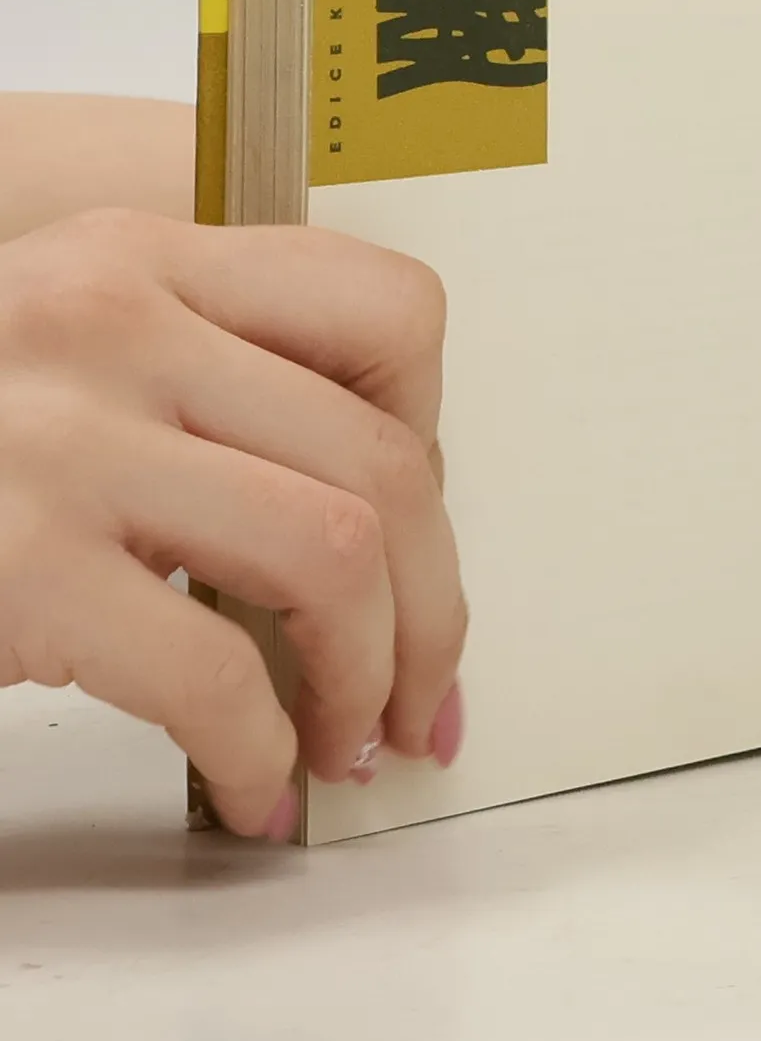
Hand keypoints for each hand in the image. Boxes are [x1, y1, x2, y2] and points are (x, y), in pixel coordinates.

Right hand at [0, 209, 466, 836]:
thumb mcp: (73, 356)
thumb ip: (207, 388)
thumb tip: (376, 519)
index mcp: (145, 258)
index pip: (393, 310)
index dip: (438, 438)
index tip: (420, 532)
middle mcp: (112, 320)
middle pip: (385, 462)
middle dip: (435, 607)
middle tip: (423, 690)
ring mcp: (60, 440)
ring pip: (334, 555)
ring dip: (373, 677)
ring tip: (351, 738)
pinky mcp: (15, 564)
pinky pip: (215, 673)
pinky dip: (265, 749)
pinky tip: (258, 782)